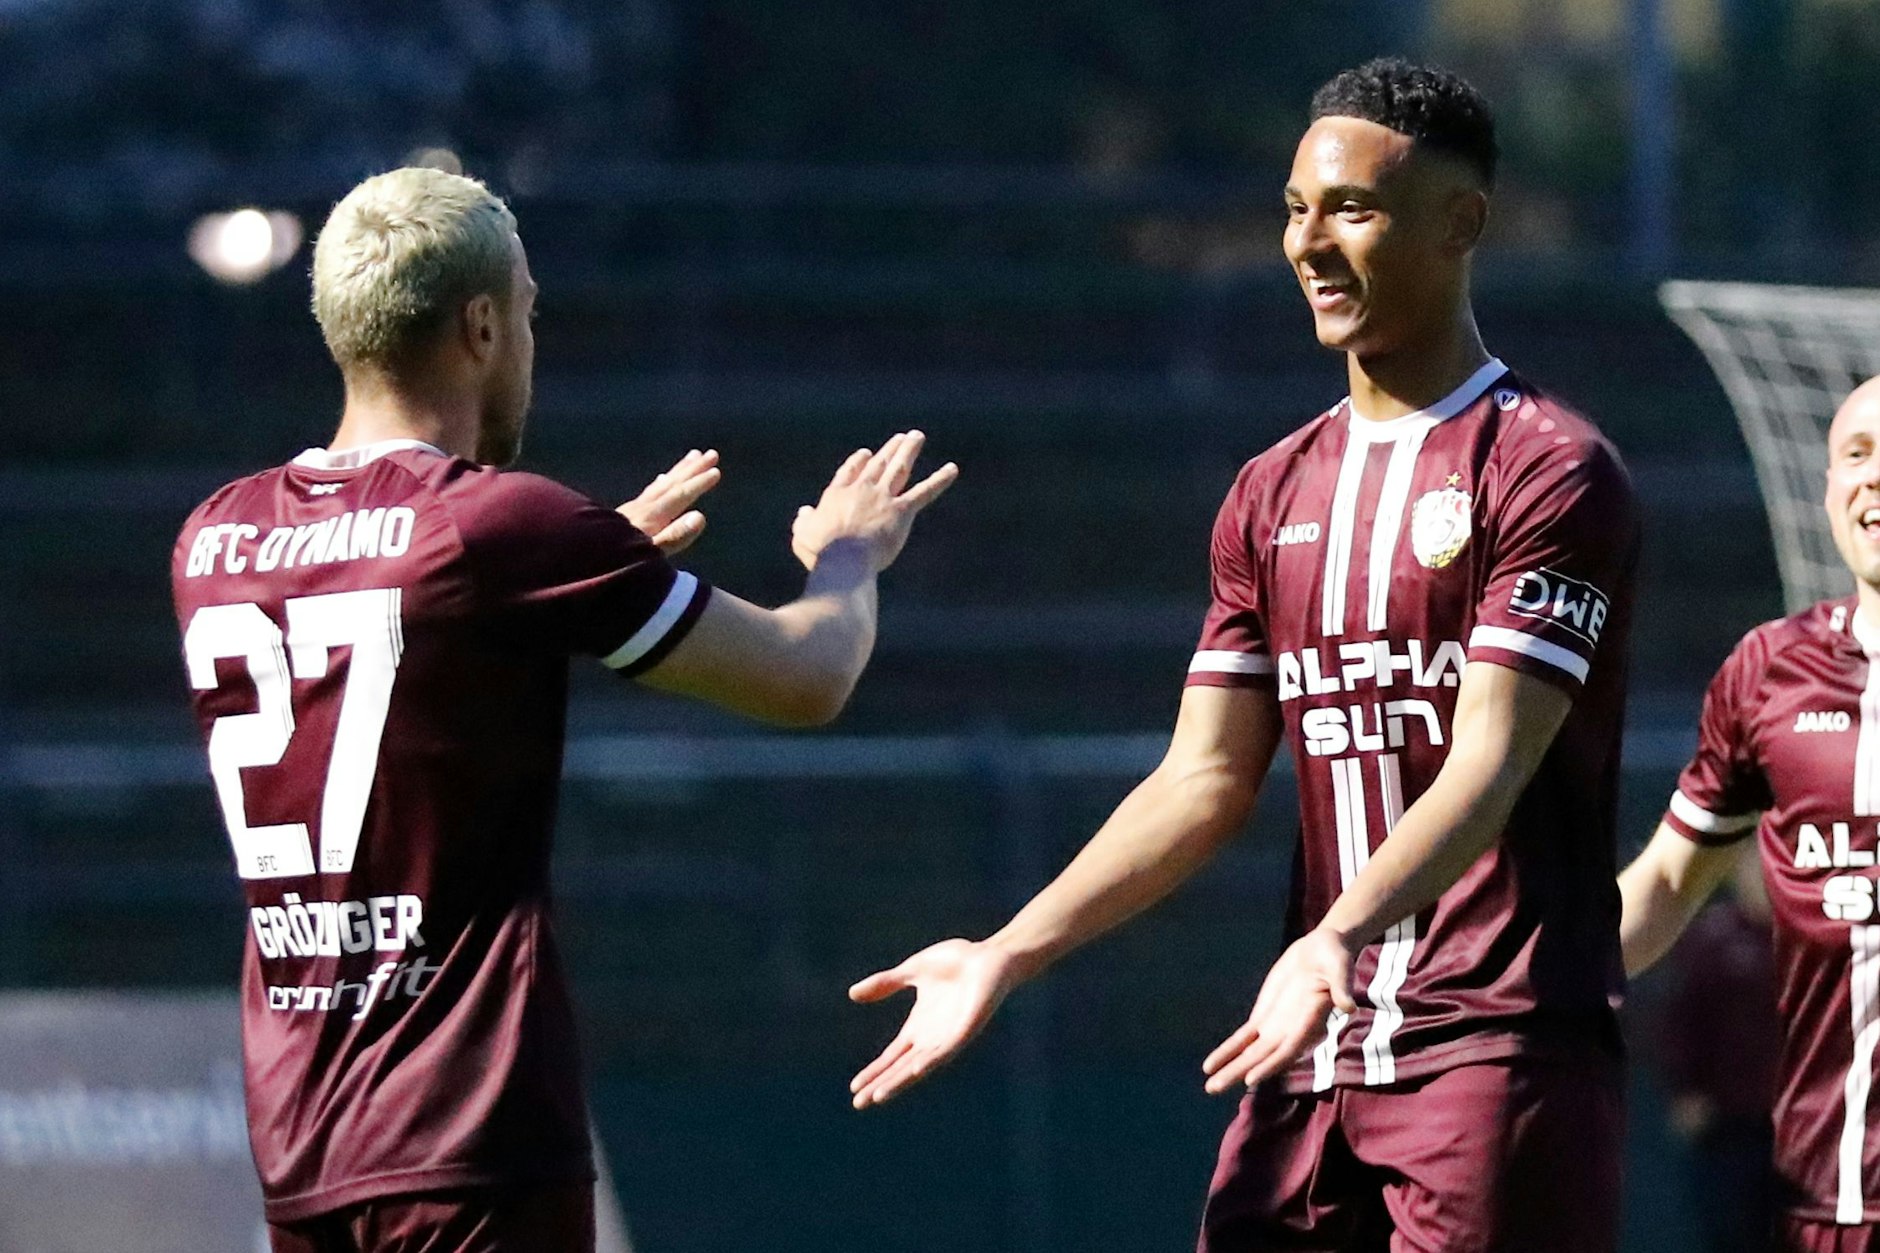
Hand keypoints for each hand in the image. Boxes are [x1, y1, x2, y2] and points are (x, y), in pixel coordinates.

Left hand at [619, 449, 720, 555]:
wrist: (579, 559)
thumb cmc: (616, 563)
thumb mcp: (649, 556)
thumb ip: (674, 537)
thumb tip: (700, 517)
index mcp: (650, 517)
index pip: (679, 495)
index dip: (698, 484)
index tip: (716, 471)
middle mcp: (642, 508)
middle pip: (671, 484)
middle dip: (692, 470)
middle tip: (711, 454)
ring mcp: (632, 511)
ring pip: (660, 484)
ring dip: (679, 471)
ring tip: (693, 456)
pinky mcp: (624, 516)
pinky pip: (649, 493)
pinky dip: (660, 483)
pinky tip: (661, 480)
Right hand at [792, 431, 957, 572]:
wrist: (844, 558)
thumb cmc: (820, 552)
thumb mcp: (802, 537)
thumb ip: (803, 523)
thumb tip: (804, 513)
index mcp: (837, 494)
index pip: (849, 472)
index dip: (858, 462)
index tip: (866, 453)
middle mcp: (862, 489)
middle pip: (877, 464)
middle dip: (889, 450)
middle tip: (900, 438)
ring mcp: (883, 497)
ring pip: (899, 468)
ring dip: (908, 450)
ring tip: (916, 437)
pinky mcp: (902, 511)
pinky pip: (925, 492)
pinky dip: (940, 480)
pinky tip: (953, 469)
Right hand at [847, 938, 1018, 1108]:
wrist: (989, 955)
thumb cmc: (955, 962)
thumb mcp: (911, 971)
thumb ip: (885, 983)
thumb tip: (852, 994)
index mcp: (919, 1027)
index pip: (892, 1057)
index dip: (874, 1072)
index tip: (854, 1088)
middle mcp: (932, 1038)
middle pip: (901, 1068)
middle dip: (881, 1085)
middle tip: (859, 1103)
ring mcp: (949, 1036)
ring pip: (920, 1066)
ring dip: (900, 1081)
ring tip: (879, 1095)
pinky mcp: (967, 1029)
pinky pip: (948, 1049)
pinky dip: (933, 1060)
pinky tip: (917, 1068)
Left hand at [1202, 927, 1358, 1093]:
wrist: (1321, 949)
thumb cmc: (1335, 957)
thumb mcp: (1341, 967)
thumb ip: (1342, 986)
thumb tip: (1348, 1006)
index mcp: (1310, 1022)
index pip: (1289, 1049)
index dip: (1271, 1065)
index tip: (1251, 1079)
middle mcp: (1292, 1032)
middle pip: (1263, 1058)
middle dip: (1239, 1073)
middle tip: (1213, 1089)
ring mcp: (1277, 1027)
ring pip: (1250, 1053)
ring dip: (1231, 1069)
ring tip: (1210, 1086)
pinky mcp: (1265, 1017)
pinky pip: (1244, 1038)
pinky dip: (1229, 1050)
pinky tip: (1212, 1064)